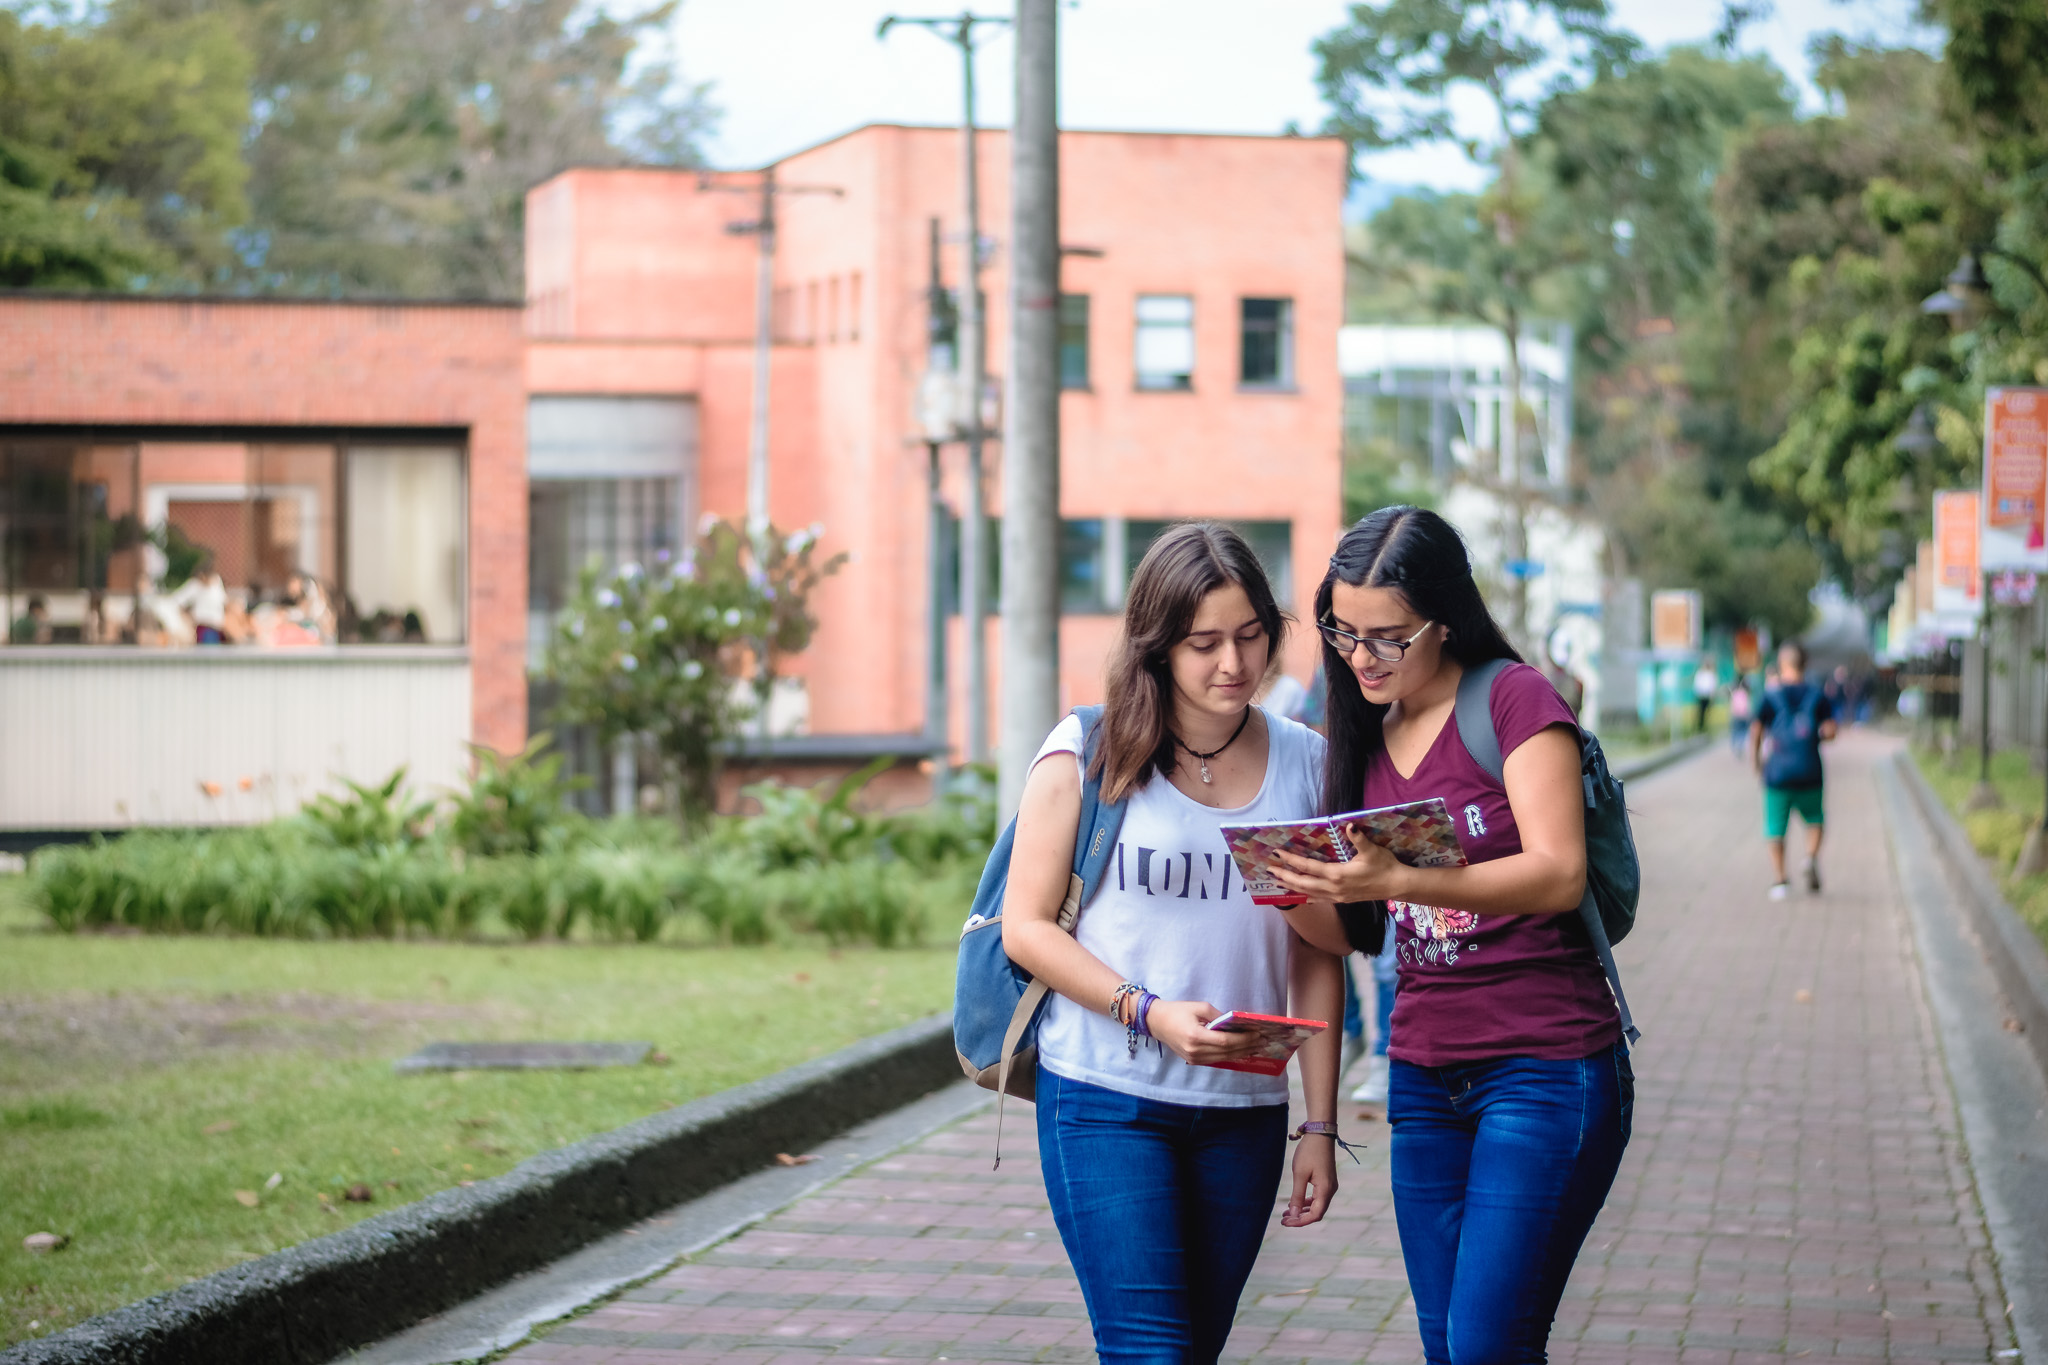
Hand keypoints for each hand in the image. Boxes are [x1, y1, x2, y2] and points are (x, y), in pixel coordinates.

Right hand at [1146, 999, 1267, 1065]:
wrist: (1156, 1022)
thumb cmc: (1178, 1011)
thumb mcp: (1200, 1007)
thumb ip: (1219, 1016)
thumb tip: (1236, 1024)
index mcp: (1195, 1036)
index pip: (1226, 1041)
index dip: (1244, 1039)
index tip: (1258, 1033)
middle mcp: (1195, 1051)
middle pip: (1227, 1052)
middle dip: (1247, 1046)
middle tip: (1264, 1041)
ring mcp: (1194, 1059)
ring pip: (1224, 1058)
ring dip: (1242, 1052)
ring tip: (1257, 1046)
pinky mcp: (1194, 1061)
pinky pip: (1217, 1059)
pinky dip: (1231, 1055)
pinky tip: (1242, 1050)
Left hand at [1269, 824, 1407, 903]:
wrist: (1396, 886)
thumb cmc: (1385, 866)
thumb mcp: (1372, 850)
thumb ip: (1359, 839)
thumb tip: (1350, 825)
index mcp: (1337, 874)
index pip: (1308, 867)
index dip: (1292, 860)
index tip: (1278, 854)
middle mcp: (1333, 888)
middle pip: (1302, 883)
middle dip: (1284, 876)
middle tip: (1269, 870)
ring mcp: (1337, 896)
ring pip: (1308, 893)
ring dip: (1292, 887)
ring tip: (1277, 881)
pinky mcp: (1342, 900)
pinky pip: (1319, 899)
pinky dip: (1306, 896)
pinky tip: (1300, 896)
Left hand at [1281, 1133, 1337, 1226]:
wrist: (1320, 1133)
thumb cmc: (1309, 1152)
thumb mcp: (1299, 1174)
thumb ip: (1297, 1195)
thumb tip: (1292, 1214)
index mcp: (1326, 1190)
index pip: (1315, 1215)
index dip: (1300, 1221)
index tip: (1286, 1222)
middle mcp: (1331, 1190)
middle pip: (1317, 1212)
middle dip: (1300, 1218)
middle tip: (1283, 1220)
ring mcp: (1330, 1185)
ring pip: (1317, 1206)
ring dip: (1302, 1210)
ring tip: (1286, 1213)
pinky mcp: (1326, 1181)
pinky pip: (1317, 1197)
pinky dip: (1306, 1202)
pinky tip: (1295, 1203)